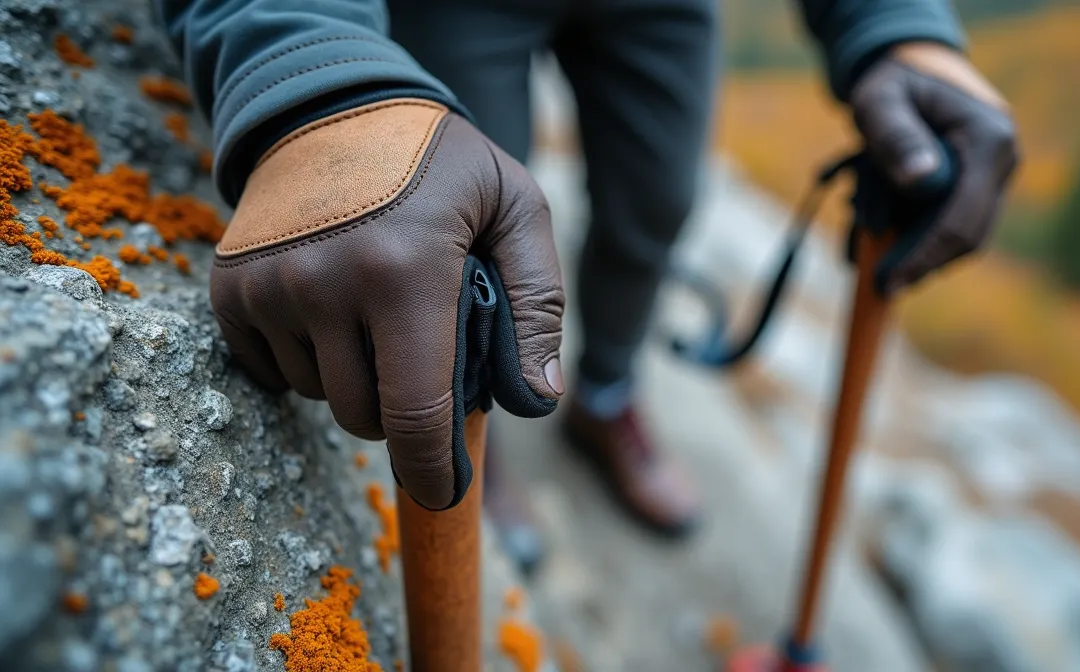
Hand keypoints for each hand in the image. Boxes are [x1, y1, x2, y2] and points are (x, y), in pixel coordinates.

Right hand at [210, 99, 564, 509]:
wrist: (332, 104)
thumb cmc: (441, 163)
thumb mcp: (516, 209)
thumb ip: (539, 304)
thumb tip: (539, 400)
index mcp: (404, 270)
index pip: (414, 411)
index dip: (432, 469)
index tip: (444, 494)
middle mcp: (323, 283)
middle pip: (364, 416)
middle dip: (403, 407)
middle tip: (423, 350)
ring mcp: (268, 287)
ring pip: (320, 395)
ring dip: (355, 377)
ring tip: (377, 310)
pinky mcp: (230, 290)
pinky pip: (273, 372)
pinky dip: (308, 359)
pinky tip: (332, 308)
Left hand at [850, 41, 1019, 290]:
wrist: (914, 71)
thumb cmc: (892, 82)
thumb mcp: (880, 101)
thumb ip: (895, 135)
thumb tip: (920, 180)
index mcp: (989, 140)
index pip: (962, 219)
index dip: (925, 256)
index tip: (888, 282)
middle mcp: (1003, 163)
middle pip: (968, 237)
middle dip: (920, 262)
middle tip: (875, 281)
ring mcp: (995, 179)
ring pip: (959, 237)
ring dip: (915, 250)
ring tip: (867, 245)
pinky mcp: (979, 190)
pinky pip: (951, 226)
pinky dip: (916, 237)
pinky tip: (879, 235)